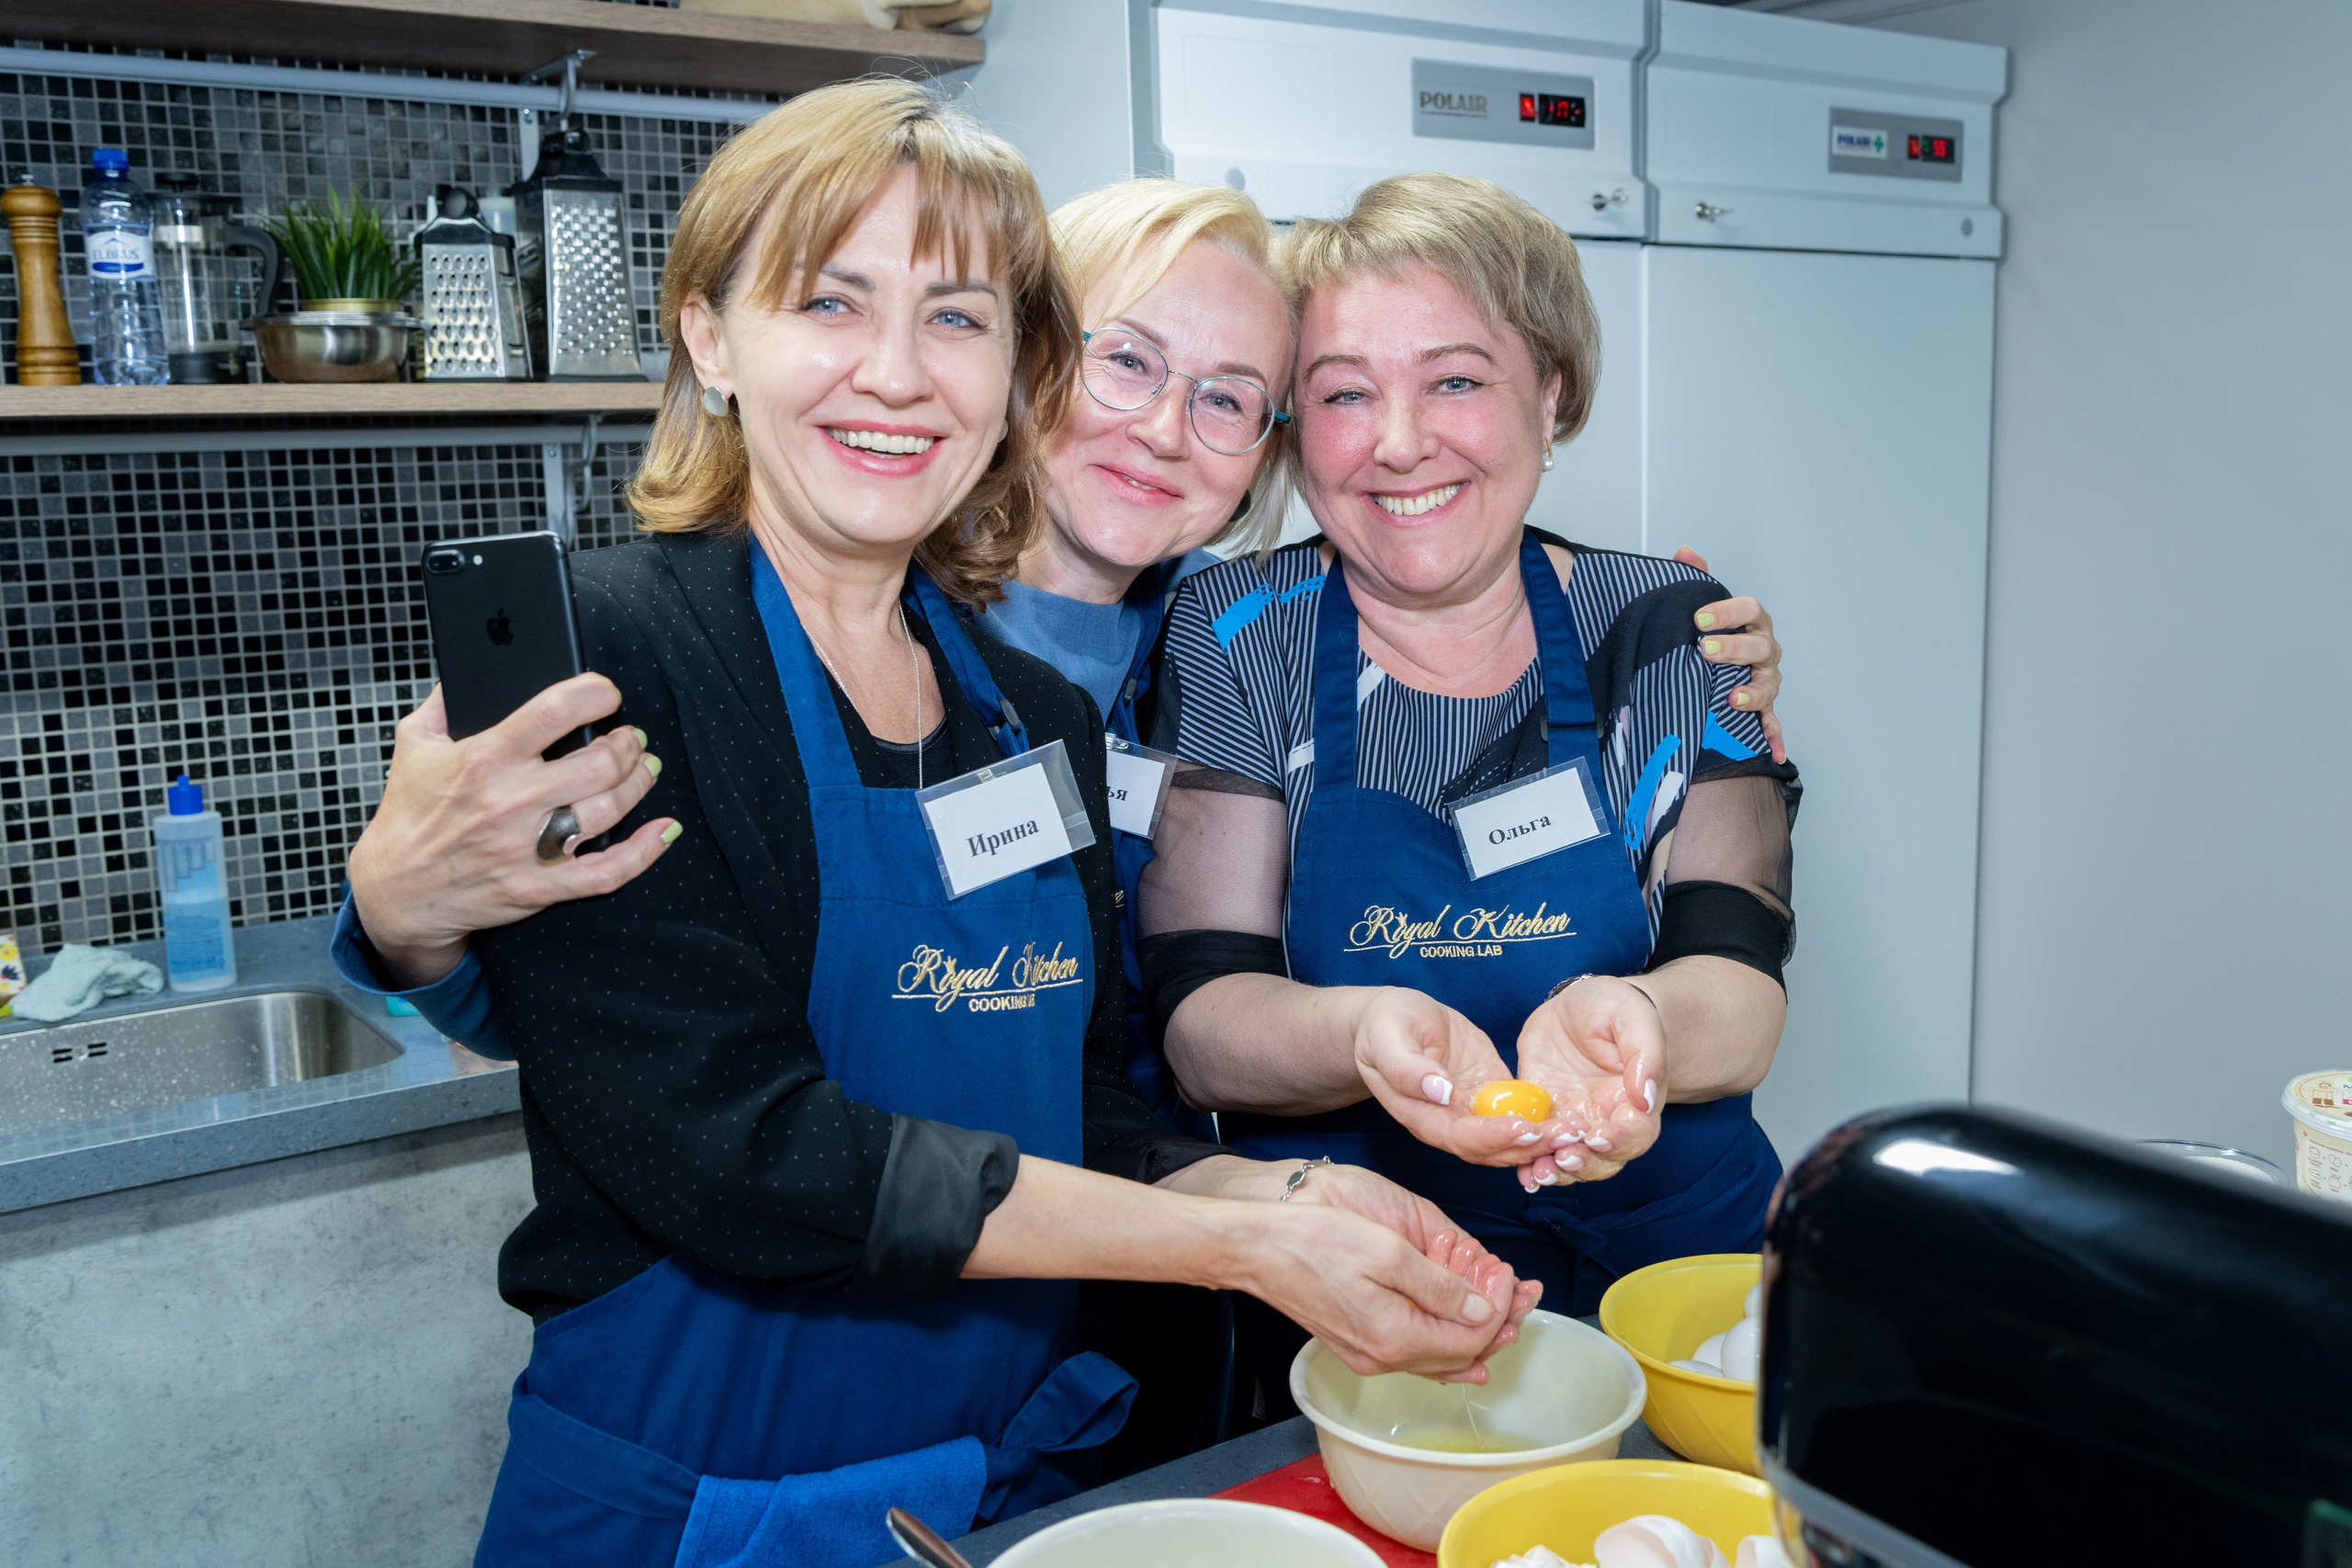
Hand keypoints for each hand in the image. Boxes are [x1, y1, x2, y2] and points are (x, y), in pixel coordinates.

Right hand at [347, 676, 676, 985]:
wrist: (394, 893)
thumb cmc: (408, 816)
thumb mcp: (413, 746)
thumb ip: (442, 702)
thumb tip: (467, 666)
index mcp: (483, 759)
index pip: (554, 711)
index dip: (595, 694)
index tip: (606, 693)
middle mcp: (510, 802)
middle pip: (599, 763)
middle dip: (627, 744)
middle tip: (629, 738)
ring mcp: (527, 848)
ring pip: (609, 810)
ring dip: (639, 783)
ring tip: (643, 768)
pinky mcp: (538, 887)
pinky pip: (606, 873)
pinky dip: (644, 851)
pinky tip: (663, 830)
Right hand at [1286, 1162, 1542, 1372]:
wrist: (1254, 1248)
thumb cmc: (1313, 1240)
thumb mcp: (1388, 1251)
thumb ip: (1441, 1288)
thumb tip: (1484, 1313)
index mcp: (1396, 1336)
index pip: (1471, 1339)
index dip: (1501, 1310)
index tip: (1513, 1278)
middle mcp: (1383, 1356)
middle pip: (1459, 1356)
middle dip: (1497, 1324)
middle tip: (1524, 1295)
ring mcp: (1367, 1354)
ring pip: (1437, 1357)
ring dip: (1472, 1332)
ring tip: (1502, 1308)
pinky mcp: (1355, 1343)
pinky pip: (1413, 1352)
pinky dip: (1442, 1338)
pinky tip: (1456, 1328)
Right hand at [1351, 988, 1563, 1168]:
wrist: (1394, 1019)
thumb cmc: (1384, 1026)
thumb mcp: (1388, 1037)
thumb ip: (1406, 1067)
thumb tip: (1439, 1091)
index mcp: (1421, 1114)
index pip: (1459, 1137)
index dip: (1492, 1137)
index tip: (1523, 1127)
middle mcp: (1448, 1122)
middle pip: (1490, 1149)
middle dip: (1528, 1146)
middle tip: (1564, 1135)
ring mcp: (1471, 1111)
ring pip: (1508, 1139)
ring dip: (1542, 1139)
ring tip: (1575, 1130)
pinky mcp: (1490, 1094)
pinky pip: (1518, 1114)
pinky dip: (1543, 1120)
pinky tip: (1569, 1116)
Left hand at [1509, 976, 1667, 1192]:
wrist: (1581, 1005)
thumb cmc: (1617, 1009)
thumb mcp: (1634, 1019)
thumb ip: (1645, 1056)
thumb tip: (1646, 1096)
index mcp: (1634, 1103)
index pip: (1635, 1135)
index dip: (1619, 1142)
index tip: (1597, 1138)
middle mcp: (1605, 1119)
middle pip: (1602, 1160)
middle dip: (1583, 1164)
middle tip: (1561, 1158)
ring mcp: (1572, 1120)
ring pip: (1569, 1160)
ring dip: (1554, 1171)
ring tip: (1537, 1173)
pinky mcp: (1541, 1114)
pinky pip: (1535, 1144)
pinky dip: (1527, 1160)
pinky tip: (1520, 1170)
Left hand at [1672, 546, 1785, 763]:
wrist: (1713, 665)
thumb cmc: (1710, 633)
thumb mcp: (1699, 604)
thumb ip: (1693, 577)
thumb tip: (1685, 552)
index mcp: (1751, 621)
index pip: (1748, 609)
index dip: (1726, 613)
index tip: (1698, 618)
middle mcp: (1764, 648)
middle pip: (1759, 646)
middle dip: (1733, 648)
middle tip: (1704, 650)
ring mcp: (1766, 679)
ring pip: (1768, 684)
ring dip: (1752, 693)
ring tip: (1730, 698)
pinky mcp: (1763, 708)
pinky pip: (1772, 723)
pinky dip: (1774, 736)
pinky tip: (1773, 751)